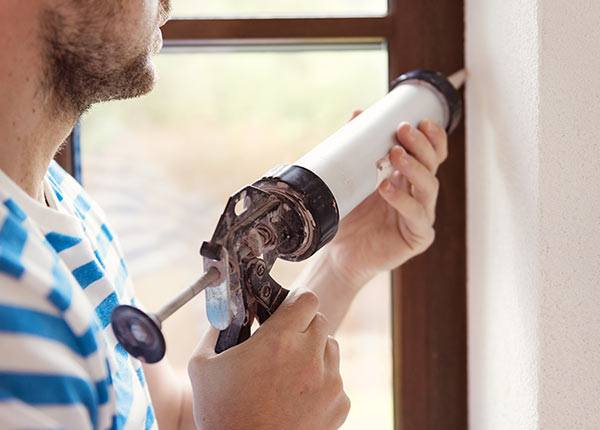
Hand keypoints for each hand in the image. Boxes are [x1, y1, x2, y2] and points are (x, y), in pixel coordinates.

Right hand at [188, 290, 349, 429]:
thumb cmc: (221, 415)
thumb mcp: (202, 366)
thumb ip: (215, 330)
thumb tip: (226, 313)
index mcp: (279, 340)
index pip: (306, 299)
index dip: (296, 301)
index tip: (288, 308)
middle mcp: (310, 356)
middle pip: (320, 321)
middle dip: (303, 327)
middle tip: (284, 343)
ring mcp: (329, 382)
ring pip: (330, 349)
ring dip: (314, 353)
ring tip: (290, 373)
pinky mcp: (340, 405)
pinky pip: (336, 380)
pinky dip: (321, 383)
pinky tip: (298, 397)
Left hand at [325, 115, 448, 289]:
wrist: (340, 254)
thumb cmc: (349, 215)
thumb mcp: (350, 178)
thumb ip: (355, 148)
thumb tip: (357, 113)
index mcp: (408, 178)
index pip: (430, 153)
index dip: (432, 136)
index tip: (420, 119)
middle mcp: (419, 194)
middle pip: (432, 165)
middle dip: (421, 145)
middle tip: (404, 130)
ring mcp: (421, 215)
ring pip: (429, 187)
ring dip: (414, 168)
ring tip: (396, 154)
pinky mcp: (417, 236)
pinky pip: (416, 215)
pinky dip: (402, 200)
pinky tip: (387, 188)